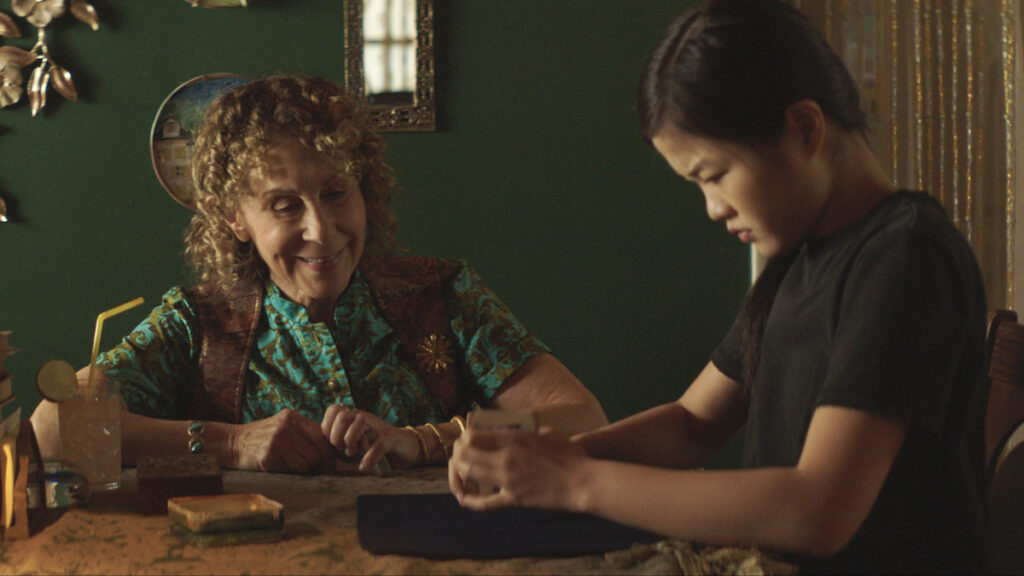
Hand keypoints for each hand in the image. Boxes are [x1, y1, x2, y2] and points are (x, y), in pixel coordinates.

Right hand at [228, 409, 335, 472]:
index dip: (328, 451)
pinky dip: (290, 472)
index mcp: (293, 417)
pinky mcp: (268, 455)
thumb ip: (305, 433)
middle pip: (318, 452)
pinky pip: (293, 469)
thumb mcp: (285, 427)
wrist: (234, 443)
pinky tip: (280, 465)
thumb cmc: (264, 438)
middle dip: (318, 463)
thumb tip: (333, 451)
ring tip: (291, 465)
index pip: (323, 436)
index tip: (327, 460)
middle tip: (312, 468)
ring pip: (307, 463)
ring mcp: (277, 440)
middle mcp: (286, 426)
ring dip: (303, 469)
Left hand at [321, 404, 422, 470]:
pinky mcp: (391, 438)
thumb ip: (339, 443)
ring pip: (359, 422)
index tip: (332, 443)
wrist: (405, 448)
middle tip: (343, 450)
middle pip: (342, 416)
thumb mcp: (354, 443)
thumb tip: (320, 450)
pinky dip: (369, 458)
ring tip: (353, 454)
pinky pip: (377, 445)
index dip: (327, 427)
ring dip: (351, 442)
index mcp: (354, 416)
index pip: (333, 410)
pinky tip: (364, 467)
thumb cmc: (374, 447)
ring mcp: (379, 426)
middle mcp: (365, 417)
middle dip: (337, 437)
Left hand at [448, 426, 588, 511]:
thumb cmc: (571, 456)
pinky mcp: (513, 499)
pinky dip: (469, 500)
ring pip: (468, 473)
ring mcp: (507, 479)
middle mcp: (504, 457)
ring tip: (460, 475)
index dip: (463, 438)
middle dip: (457, 455)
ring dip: (459, 473)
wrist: (582, 482)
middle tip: (459, 458)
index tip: (466, 442)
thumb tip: (526, 432)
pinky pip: (483, 503)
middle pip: (464, 453)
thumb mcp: (550, 433)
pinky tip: (463, 498)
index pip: (472, 435)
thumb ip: (533, 430)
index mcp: (513, 438)